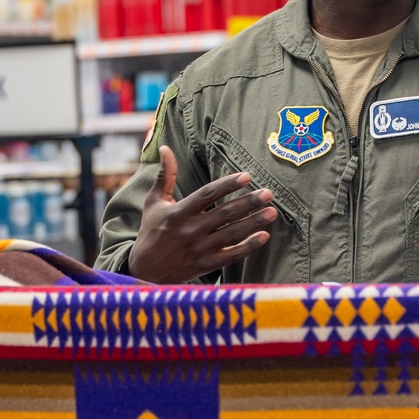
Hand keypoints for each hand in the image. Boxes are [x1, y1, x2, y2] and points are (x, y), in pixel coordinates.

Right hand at [128, 145, 277, 282]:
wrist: (146, 270)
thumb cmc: (151, 231)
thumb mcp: (153, 203)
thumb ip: (164, 176)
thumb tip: (165, 148)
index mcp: (178, 213)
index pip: (207, 195)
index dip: (227, 185)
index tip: (246, 176)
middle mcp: (190, 230)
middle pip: (225, 214)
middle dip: (248, 203)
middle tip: (268, 193)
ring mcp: (200, 249)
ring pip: (232, 234)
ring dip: (254, 223)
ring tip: (272, 212)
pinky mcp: (206, 265)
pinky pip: (231, 256)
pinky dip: (248, 247)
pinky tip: (264, 236)